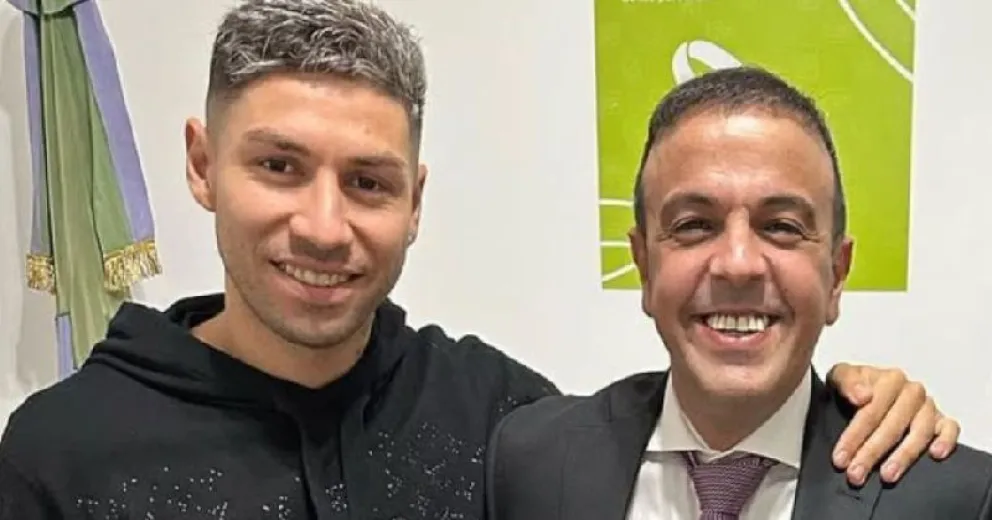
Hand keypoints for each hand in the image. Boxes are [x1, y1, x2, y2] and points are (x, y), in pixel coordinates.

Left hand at [827, 362, 958, 486]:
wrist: (867, 387)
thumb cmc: (855, 385)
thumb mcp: (841, 377)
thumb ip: (847, 382)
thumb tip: (862, 395)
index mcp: (890, 379)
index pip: (871, 411)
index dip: (854, 437)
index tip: (841, 458)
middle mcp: (912, 392)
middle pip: (892, 426)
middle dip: (872, 453)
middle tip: (856, 473)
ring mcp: (928, 406)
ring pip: (920, 433)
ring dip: (903, 456)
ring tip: (887, 476)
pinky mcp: (942, 420)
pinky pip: (951, 429)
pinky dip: (946, 440)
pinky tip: (935, 455)